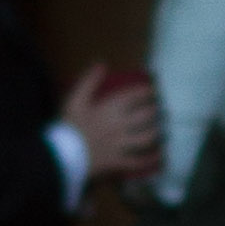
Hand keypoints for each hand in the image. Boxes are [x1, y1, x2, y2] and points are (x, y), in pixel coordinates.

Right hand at [63, 65, 161, 184]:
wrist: (64, 154)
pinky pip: (139, 161)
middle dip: (155, 111)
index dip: (146, 92)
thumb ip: (89, 80)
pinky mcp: (119, 161)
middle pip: (145, 116)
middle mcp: (121, 125)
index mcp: (111, 108)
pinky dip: (150, 159)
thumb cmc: (69, 124)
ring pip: (147, 137)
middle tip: (159, 109)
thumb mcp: (75, 98)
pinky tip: (159, 156)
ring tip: (161, 129)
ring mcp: (122, 144)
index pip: (134, 96)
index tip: (153, 90)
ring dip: (156, 132)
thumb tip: (102, 63)